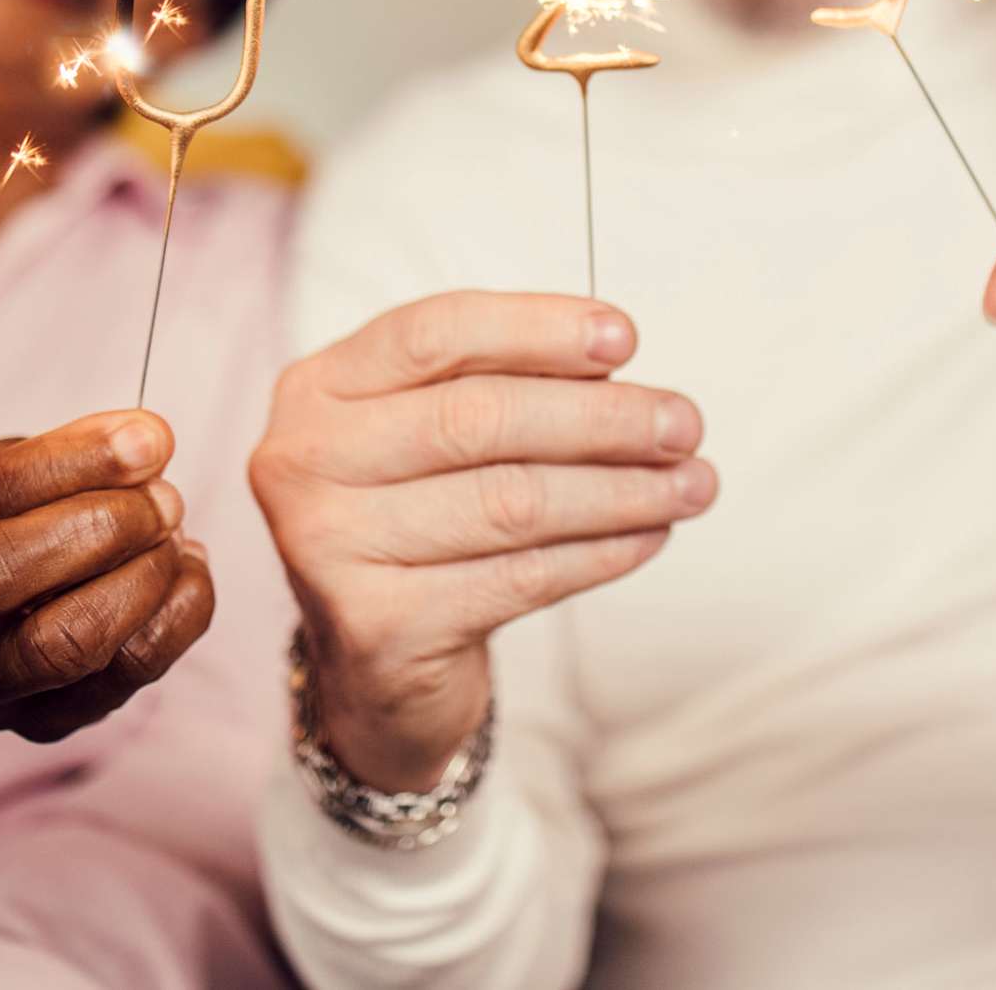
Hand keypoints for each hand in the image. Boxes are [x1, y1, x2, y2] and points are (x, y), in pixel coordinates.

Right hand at [0, 409, 213, 742]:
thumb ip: (53, 455)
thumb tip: (146, 440)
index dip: (76, 460)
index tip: (148, 438)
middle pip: (7, 576)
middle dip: (109, 522)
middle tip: (165, 495)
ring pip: (71, 641)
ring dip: (145, 574)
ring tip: (173, 532)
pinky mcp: (43, 721)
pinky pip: (125, 676)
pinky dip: (179, 613)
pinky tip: (187, 569)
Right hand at [249, 292, 715, 791]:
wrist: (375, 666)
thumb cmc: (421, 520)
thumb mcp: (434, 436)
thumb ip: (501, 385)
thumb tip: (616, 365)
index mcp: (318, 388)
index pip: (432, 333)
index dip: (535, 329)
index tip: (626, 338)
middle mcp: (302, 462)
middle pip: (476, 418)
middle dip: (600, 417)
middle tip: (685, 423)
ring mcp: (329, 549)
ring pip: (508, 502)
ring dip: (620, 491)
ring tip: (693, 484)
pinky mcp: (378, 628)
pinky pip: (518, 577)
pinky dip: (599, 553)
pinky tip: (649, 536)